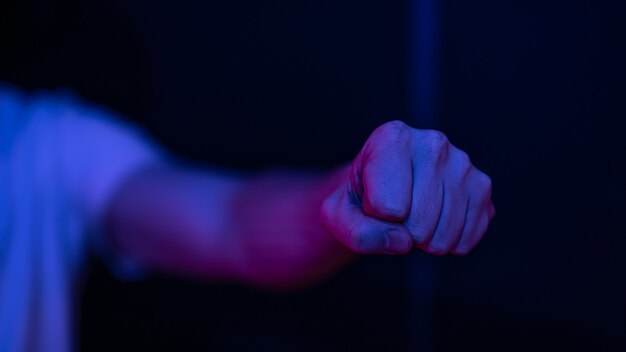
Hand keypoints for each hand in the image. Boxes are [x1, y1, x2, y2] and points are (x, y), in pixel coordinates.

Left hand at [321, 121, 494, 255]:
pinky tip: (434, 223)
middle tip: (393, 213)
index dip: (373, 216)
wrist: (381, 192)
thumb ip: (358, 233)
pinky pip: (466, 238)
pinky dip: (446, 244)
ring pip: (444, 235)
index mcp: (392, 137)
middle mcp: (433, 142)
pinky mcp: (482, 186)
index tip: (370, 198)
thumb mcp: (338, 216)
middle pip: (419, 223)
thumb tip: (402, 241)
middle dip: (401, 232)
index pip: (387, 206)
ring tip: (412, 216)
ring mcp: (463, 163)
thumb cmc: (358, 199)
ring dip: (424, 241)